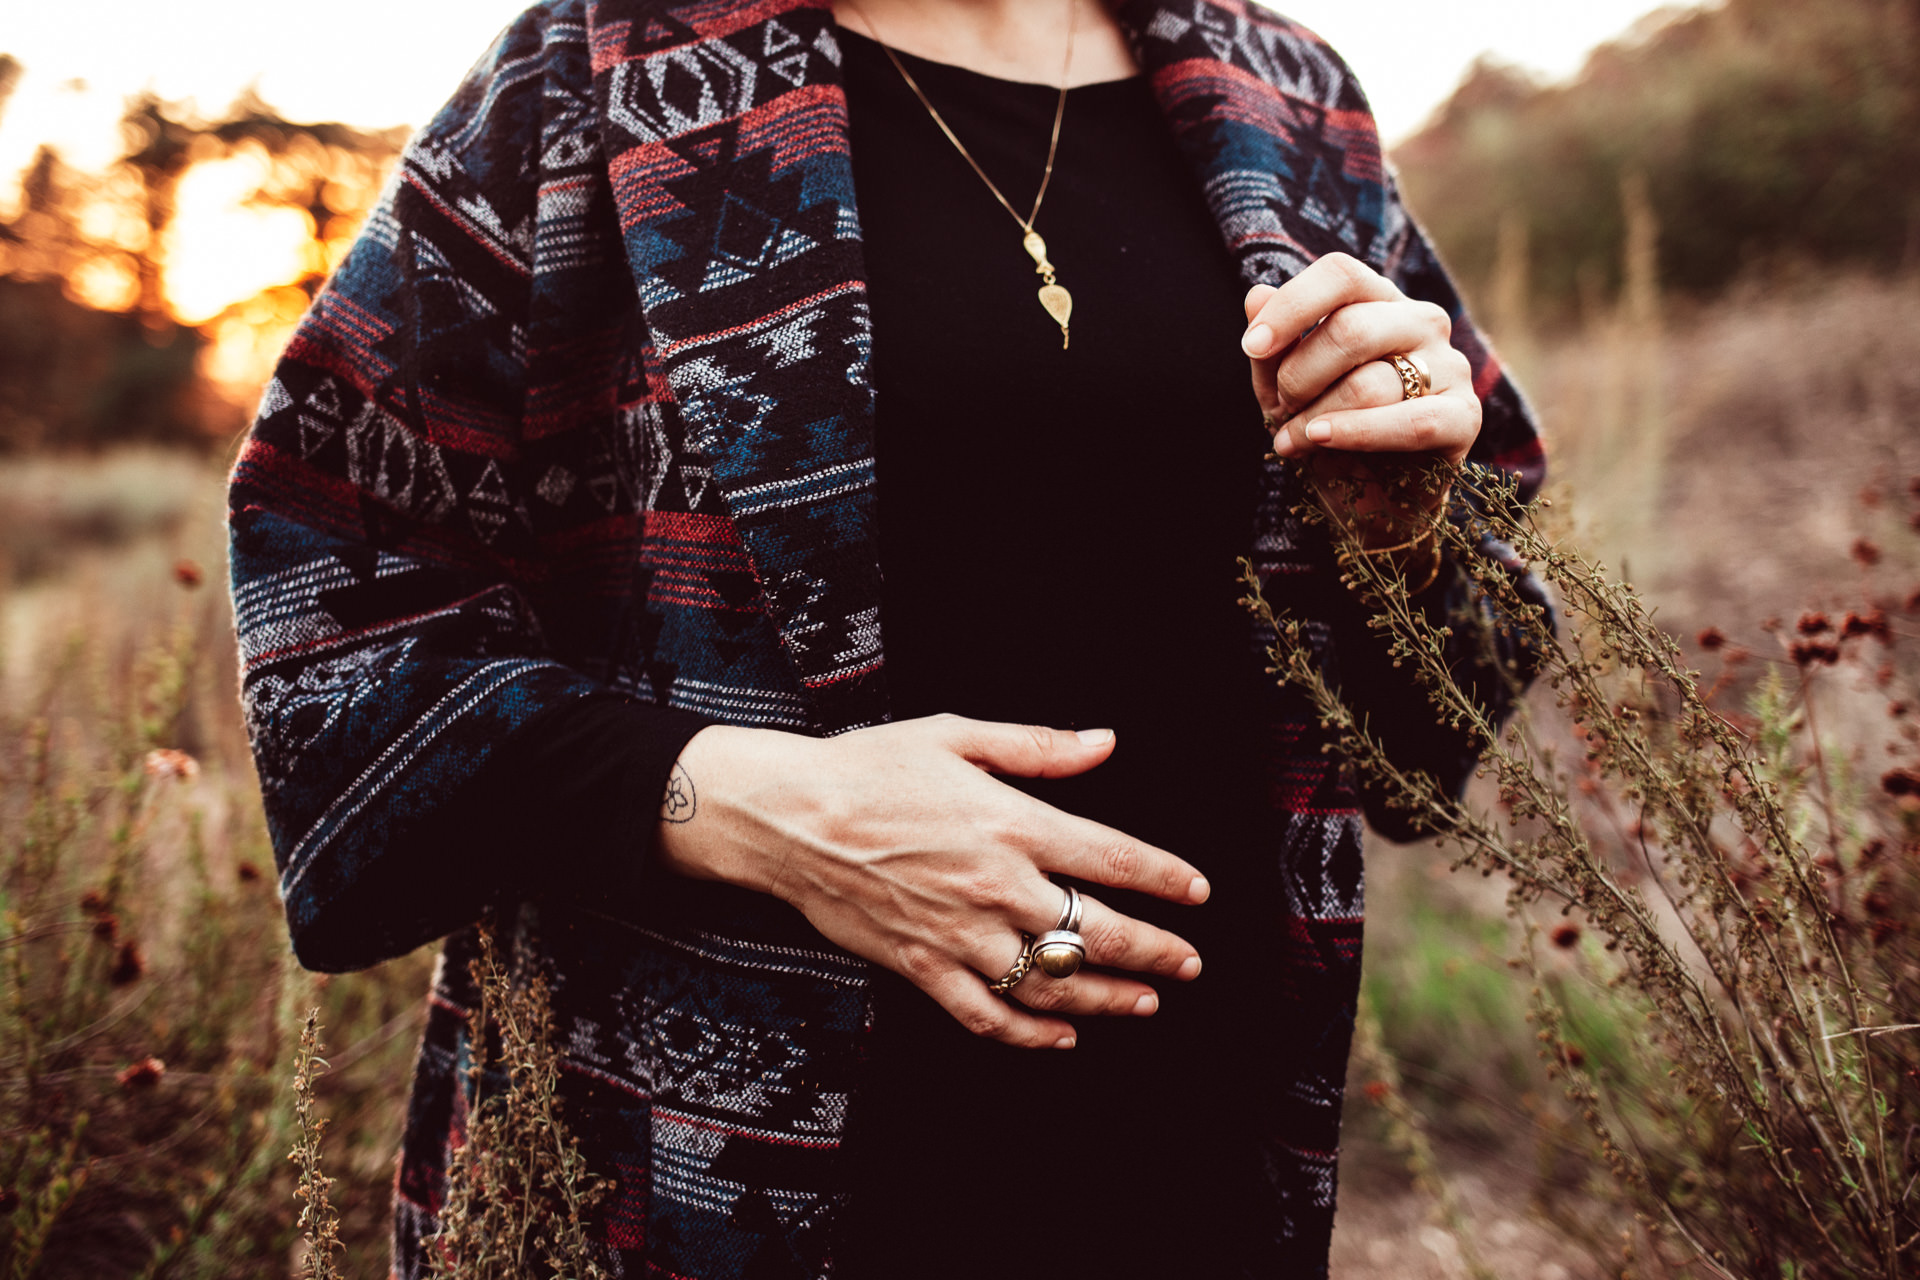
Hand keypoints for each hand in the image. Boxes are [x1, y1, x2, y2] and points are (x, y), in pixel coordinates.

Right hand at [654, 715, 1207, 1049]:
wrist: (788, 817)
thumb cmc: (869, 767)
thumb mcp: (957, 734)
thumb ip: (1038, 746)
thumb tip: (1106, 742)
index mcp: (1014, 824)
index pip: (1116, 860)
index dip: (1167, 880)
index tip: (1198, 893)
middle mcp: (998, 886)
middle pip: (1100, 932)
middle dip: (1157, 952)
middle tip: (1189, 964)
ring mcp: (961, 934)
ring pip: (1054, 983)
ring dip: (1108, 999)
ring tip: (1146, 1004)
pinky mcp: (923, 967)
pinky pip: (989, 1015)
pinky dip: (1030, 1033)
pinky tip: (1061, 1037)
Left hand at [1241, 253, 1479, 540]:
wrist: (1368, 501)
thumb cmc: (1327, 431)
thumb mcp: (1286, 390)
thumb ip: (1274, 348)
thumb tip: (1255, 295)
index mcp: (1379, 301)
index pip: (1342, 274)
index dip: (1292, 306)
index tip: (1252, 345)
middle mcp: (1421, 322)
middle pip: (1351, 328)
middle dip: (1299, 376)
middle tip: (1281, 409)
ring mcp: (1450, 366)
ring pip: (1370, 382)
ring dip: (1316, 417)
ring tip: (1294, 440)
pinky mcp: (1464, 417)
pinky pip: (1411, 421)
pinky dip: (1358, 433)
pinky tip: (1322, 440)